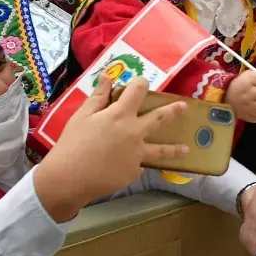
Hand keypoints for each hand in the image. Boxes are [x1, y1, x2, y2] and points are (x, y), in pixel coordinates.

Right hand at [33, 76, 188, 221]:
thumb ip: (98, 97)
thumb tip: (107, 77)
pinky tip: (134, 166)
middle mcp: (134, 132)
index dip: (140, 83)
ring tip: (186, 149)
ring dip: (175, 149)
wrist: (69, 178)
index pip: (138, 91)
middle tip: (184, 107)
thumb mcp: (82, 116)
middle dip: (173, 111)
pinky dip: (137, 164)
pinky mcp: (133, 172)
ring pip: (161, 150)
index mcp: (120, 114)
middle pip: (158, 118)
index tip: (142, 83)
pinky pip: (139, 166)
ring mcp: (137, 154)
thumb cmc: (72, 143)